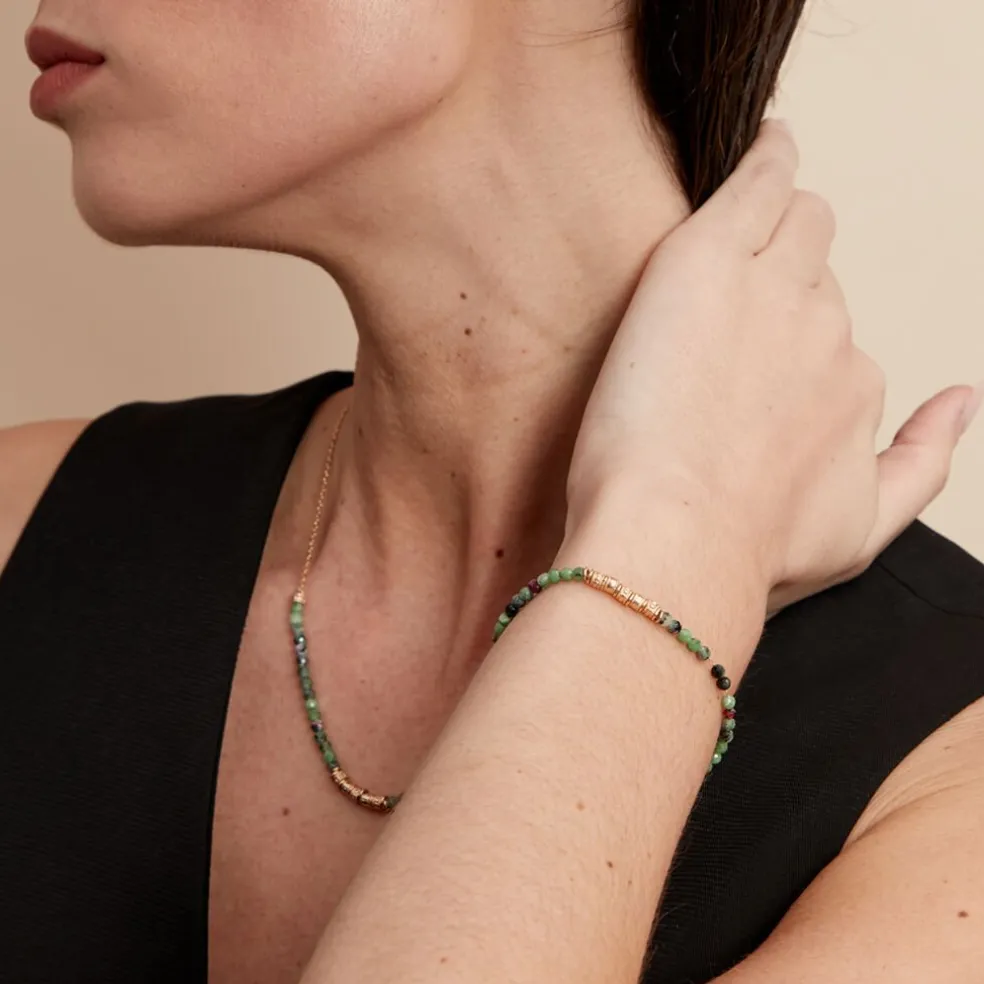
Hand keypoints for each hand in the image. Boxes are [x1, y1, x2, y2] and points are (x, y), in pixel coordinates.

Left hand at [566, 120, 980, 614]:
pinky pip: (758, 183)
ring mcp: (773, 290)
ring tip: (741, 219)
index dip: (793, 326)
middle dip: (783, 272)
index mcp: (852, 387)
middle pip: (817, 270)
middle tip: (732, 293)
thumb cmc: (746, 551)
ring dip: (773, 218)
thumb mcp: (860, 533)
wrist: (675, 540)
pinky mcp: (709, 261)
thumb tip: (964, 405)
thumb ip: (922, 463)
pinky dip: (766, 159)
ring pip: (793, 222)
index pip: (832, 328)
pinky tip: (766, 143)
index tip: (759, 334)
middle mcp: (827, 332)